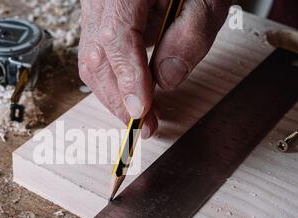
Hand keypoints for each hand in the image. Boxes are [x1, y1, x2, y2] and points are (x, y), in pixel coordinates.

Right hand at [78, 0, 230, 137]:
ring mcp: (93, 9)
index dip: (128, 78)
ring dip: (113, 95)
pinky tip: (131, 94)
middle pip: (96, 56)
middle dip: (119, 99)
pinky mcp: (96, 21)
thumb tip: (165, 81)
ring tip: (140, 115)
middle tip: (145, 124)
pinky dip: (112, 81)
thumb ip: (190, 36)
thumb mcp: (206, 0)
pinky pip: (95, 56)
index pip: (116, 37)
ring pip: (91, 61)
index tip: (142, 110)